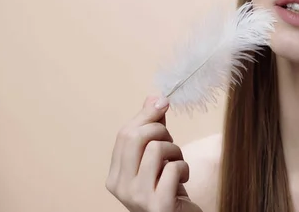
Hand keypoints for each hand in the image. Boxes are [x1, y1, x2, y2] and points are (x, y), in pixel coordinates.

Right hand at [106, 96, 201, 211]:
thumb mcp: (157, 158)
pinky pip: (173, 169)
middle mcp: (120, 187)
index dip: (146, 115)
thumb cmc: (169, 189)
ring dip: (175, 151)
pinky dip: (184, 168)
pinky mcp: (159, 205)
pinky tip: (183, 178)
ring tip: (177, 163)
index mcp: (115, 175)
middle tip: (171, 144)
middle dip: (160, 130)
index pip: (124, 134)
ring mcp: (138, 197)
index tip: (163, 103)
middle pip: (135, 137)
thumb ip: (152, 129)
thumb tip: (155, 98)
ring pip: (156, 149)